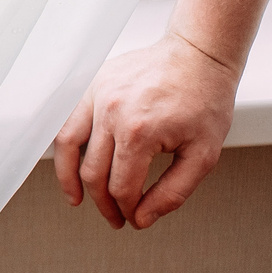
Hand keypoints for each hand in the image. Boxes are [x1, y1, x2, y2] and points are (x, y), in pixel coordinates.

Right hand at [51, 29, 238, 229]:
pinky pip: (68, 120)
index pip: (121, 187)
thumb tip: (142, 218)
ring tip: (75, 198)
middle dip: (103, 203)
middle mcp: (112, 112)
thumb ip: (172, 193)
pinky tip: (73, 161)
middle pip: (93, 173)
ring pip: (67, 146)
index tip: (134, 218)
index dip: (126, 210)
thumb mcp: (203, 155)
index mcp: (140, 132)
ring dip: (69, 178)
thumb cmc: (205, 100)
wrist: (199, 54)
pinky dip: (66, 146)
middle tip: (114, 217)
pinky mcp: (93, 83)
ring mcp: (98, 94)